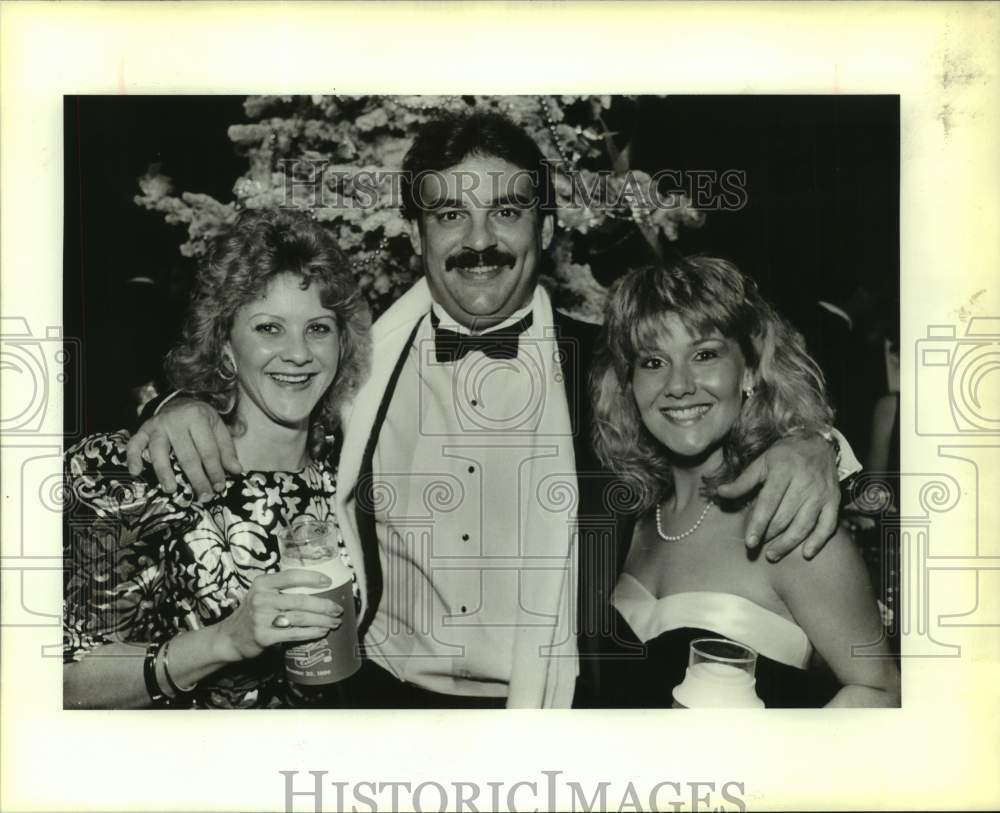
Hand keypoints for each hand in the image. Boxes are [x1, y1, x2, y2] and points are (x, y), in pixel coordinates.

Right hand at [126, 398, 240, 497]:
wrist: (180, 402)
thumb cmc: (201, 421)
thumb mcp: (218, 429)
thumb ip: (227, 450)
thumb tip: (236, 471)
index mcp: (198, 418)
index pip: (208, 450)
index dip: (214, 470)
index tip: (219, 487)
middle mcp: (176, 421)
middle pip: (186, 455)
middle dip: (196, 478)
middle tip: (203, 496)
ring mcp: (158, 425)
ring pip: (160, 451)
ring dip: (165, 472)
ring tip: (171, 490)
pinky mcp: (143, 429)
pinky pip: (134, 443)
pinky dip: (132, 457)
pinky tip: (135, 472)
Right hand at [213, 570, 343, 662]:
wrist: (230, 637)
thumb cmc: (253, 612)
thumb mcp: (262, 593)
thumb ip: (282, 588)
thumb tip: (318, 586)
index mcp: (262, 582)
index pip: (291, 576)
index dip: (312, 578)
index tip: (329, 581)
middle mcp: (261, 598)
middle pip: (301, 600)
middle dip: (324, 606)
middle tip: (338, 609)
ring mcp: (261, 618)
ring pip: (300, 618)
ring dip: (322, 621)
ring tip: (334, 622)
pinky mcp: (264, 636)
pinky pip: (294, 634)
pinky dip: (311, 633)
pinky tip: (322, 632)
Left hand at [716, 433, 839, 560]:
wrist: (820, 444)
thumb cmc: (785, 455)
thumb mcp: (762, 461)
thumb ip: (743, 481)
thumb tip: (721, 493)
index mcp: (784, 470)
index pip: (769, 502)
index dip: (758, 524)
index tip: (749, 542)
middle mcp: (804, 483)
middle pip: (785, 516)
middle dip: (769, 535)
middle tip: (756, 549)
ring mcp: (821, 494)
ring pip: (804, 525)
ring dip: (788, 543)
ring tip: (772, 554)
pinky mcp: (834, 501)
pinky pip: (828, 525)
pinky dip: (818, 541)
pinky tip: (806, 554)